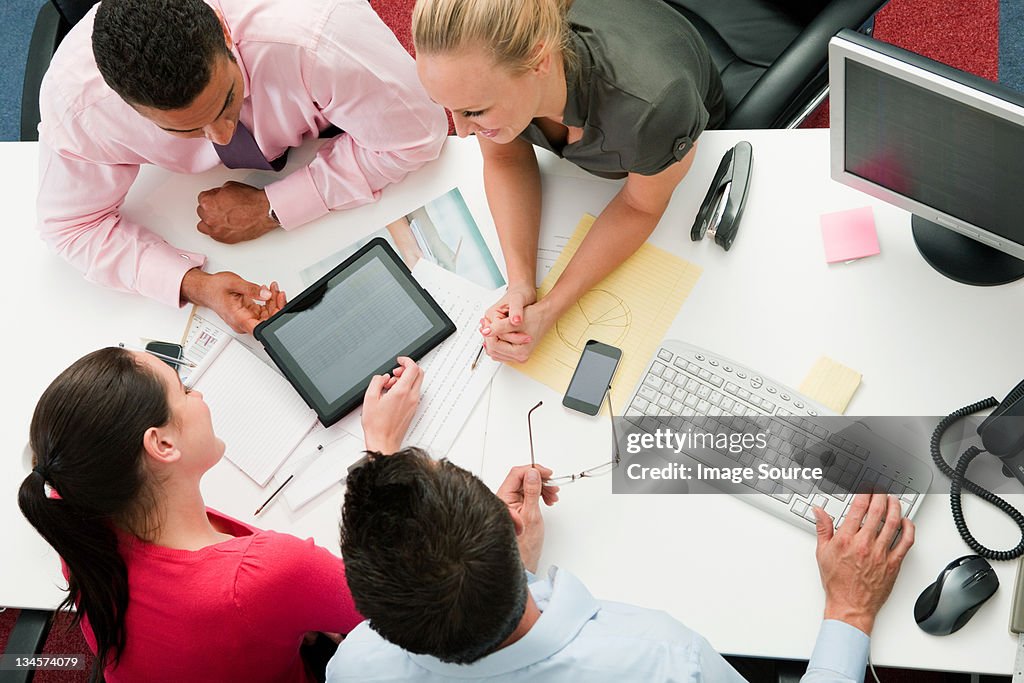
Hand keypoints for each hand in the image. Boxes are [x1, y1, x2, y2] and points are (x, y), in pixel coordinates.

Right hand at [181, 269, 285, 334]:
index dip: (273, 320)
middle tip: (278, 293)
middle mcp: (242, 322)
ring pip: (266, 315)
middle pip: (266, 321)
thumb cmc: (215, 288)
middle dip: (276, 307)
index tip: (279, 307)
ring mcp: (246, 319)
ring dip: (273, 303)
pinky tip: (269, 292)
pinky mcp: (248, 314)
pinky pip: (262, 311)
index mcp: (238, 319)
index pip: (260, 327)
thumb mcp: (235, 284)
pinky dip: (268, 302)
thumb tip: (267, 294)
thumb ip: (252, 290)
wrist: (205, 288)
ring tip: (274, 289)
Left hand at [196, 181, 278, 243]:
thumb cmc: (251, 201)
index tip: (217, 198)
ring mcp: (217, 231)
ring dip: (210, 221)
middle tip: (221, 207)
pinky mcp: (225, 240)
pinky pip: (215, 236)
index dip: (211, 197)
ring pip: (204, 226)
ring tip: (220, 218)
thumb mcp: (230, 186)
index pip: (201, 199)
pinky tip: (226, 225)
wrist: (264, 212)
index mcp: (208, 203)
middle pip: (202, 213)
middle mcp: (209, 218)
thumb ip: (218, 193)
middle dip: (210, 209)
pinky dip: (219, 231)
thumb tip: (217, 196)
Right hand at [361, 357, 423, 453]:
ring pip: (416, 383)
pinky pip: (413, 393)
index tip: (399, 360)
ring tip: (390, 385)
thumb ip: (377, 382)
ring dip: (405, 379)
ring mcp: (414, 404)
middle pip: (419, 374)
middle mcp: (411, 397)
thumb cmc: (377, 425)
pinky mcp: (412, 409)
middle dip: (407, 368)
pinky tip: (392, 394)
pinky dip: (405, 388)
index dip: (406, 360)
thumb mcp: (369, 398)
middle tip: (395, 372)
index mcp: (402, 392)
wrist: (383, 442)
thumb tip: (383, 377)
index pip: (413, 368)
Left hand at [481, 299, 554, 363]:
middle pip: (493, 351)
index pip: (494, 346)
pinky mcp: (517, 353)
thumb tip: (485, 331)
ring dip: (490, 340)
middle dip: (488, 338)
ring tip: (489, 328)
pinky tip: (495, 333)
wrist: (544, 315)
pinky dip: (496, 342)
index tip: (485, 324)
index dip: (488, 334)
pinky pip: (500, 351)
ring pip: (495, 352)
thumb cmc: (535, 317)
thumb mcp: (514, 322)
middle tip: (485, 325)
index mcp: (520, 352)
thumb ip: (498, 327)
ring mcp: (518, 356)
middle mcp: (520, 357)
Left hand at [496, 465, 559, 572]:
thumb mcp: (531, 514)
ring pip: (527, 486)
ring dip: (542, 488)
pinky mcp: (517, 508)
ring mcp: (511, 503)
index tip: (547, 474)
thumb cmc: (524, 545)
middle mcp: (505, 499)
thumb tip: (533, 473)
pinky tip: (548, 500)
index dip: (533, 470)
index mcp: (504, 498)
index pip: (517, 474)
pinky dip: (540, 495)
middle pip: (522, 478)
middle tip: (552, 487)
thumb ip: (532, 492)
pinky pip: (528, 494)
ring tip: (552, 496)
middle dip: (540, 480)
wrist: (523, 561)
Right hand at [813, 493, 914, 634]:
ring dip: (895, 507)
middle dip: (880, 496)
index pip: (858, 509)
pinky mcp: (893, 564)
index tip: (866, 488)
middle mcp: (864, 544)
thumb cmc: (837, 583)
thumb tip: (819, 511)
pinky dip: (908, 529)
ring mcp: (881, 554)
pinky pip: (906, 542)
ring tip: (893, 500)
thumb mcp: (822, 553)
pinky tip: (906, 522)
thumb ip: (823, 529)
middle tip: (881, 490)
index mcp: (846, 540)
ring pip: (893, 523)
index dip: (864, 494)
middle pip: (877, 512)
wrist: (850, 606)